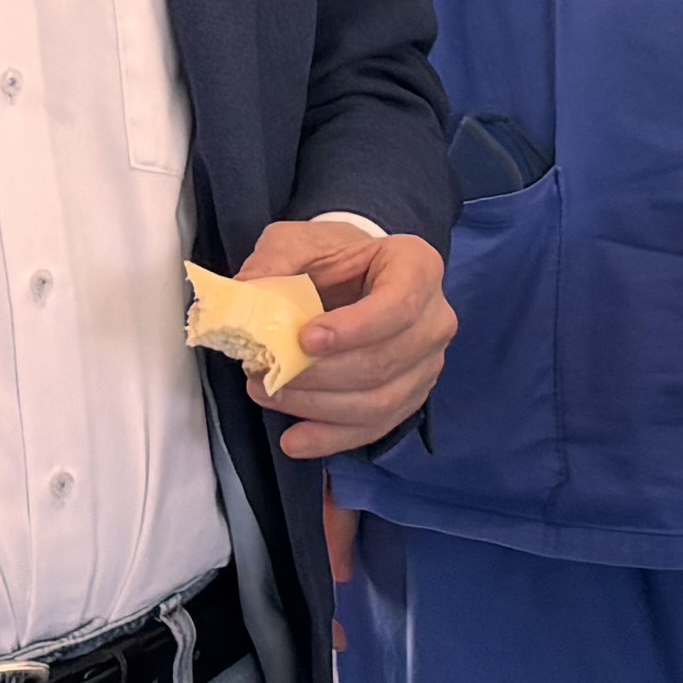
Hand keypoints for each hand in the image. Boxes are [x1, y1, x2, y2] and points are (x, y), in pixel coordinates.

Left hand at [238, 220, 454, 461]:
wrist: (358, 276)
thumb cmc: (333, 257)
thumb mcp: (300, 242)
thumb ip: (275, 261)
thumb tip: (247, 293)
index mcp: (417, 268)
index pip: (398, 305)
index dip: (354, 329)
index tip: (304, 340)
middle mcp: (435, 318)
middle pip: (384, 361)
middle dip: (320, 375)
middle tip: (265, 372)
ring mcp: (427, 363)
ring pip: (379, 402)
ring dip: (318, 407)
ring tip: (270, 395)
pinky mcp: (410, 397)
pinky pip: (374, 428)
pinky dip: (332, 438)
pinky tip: (295, 440)